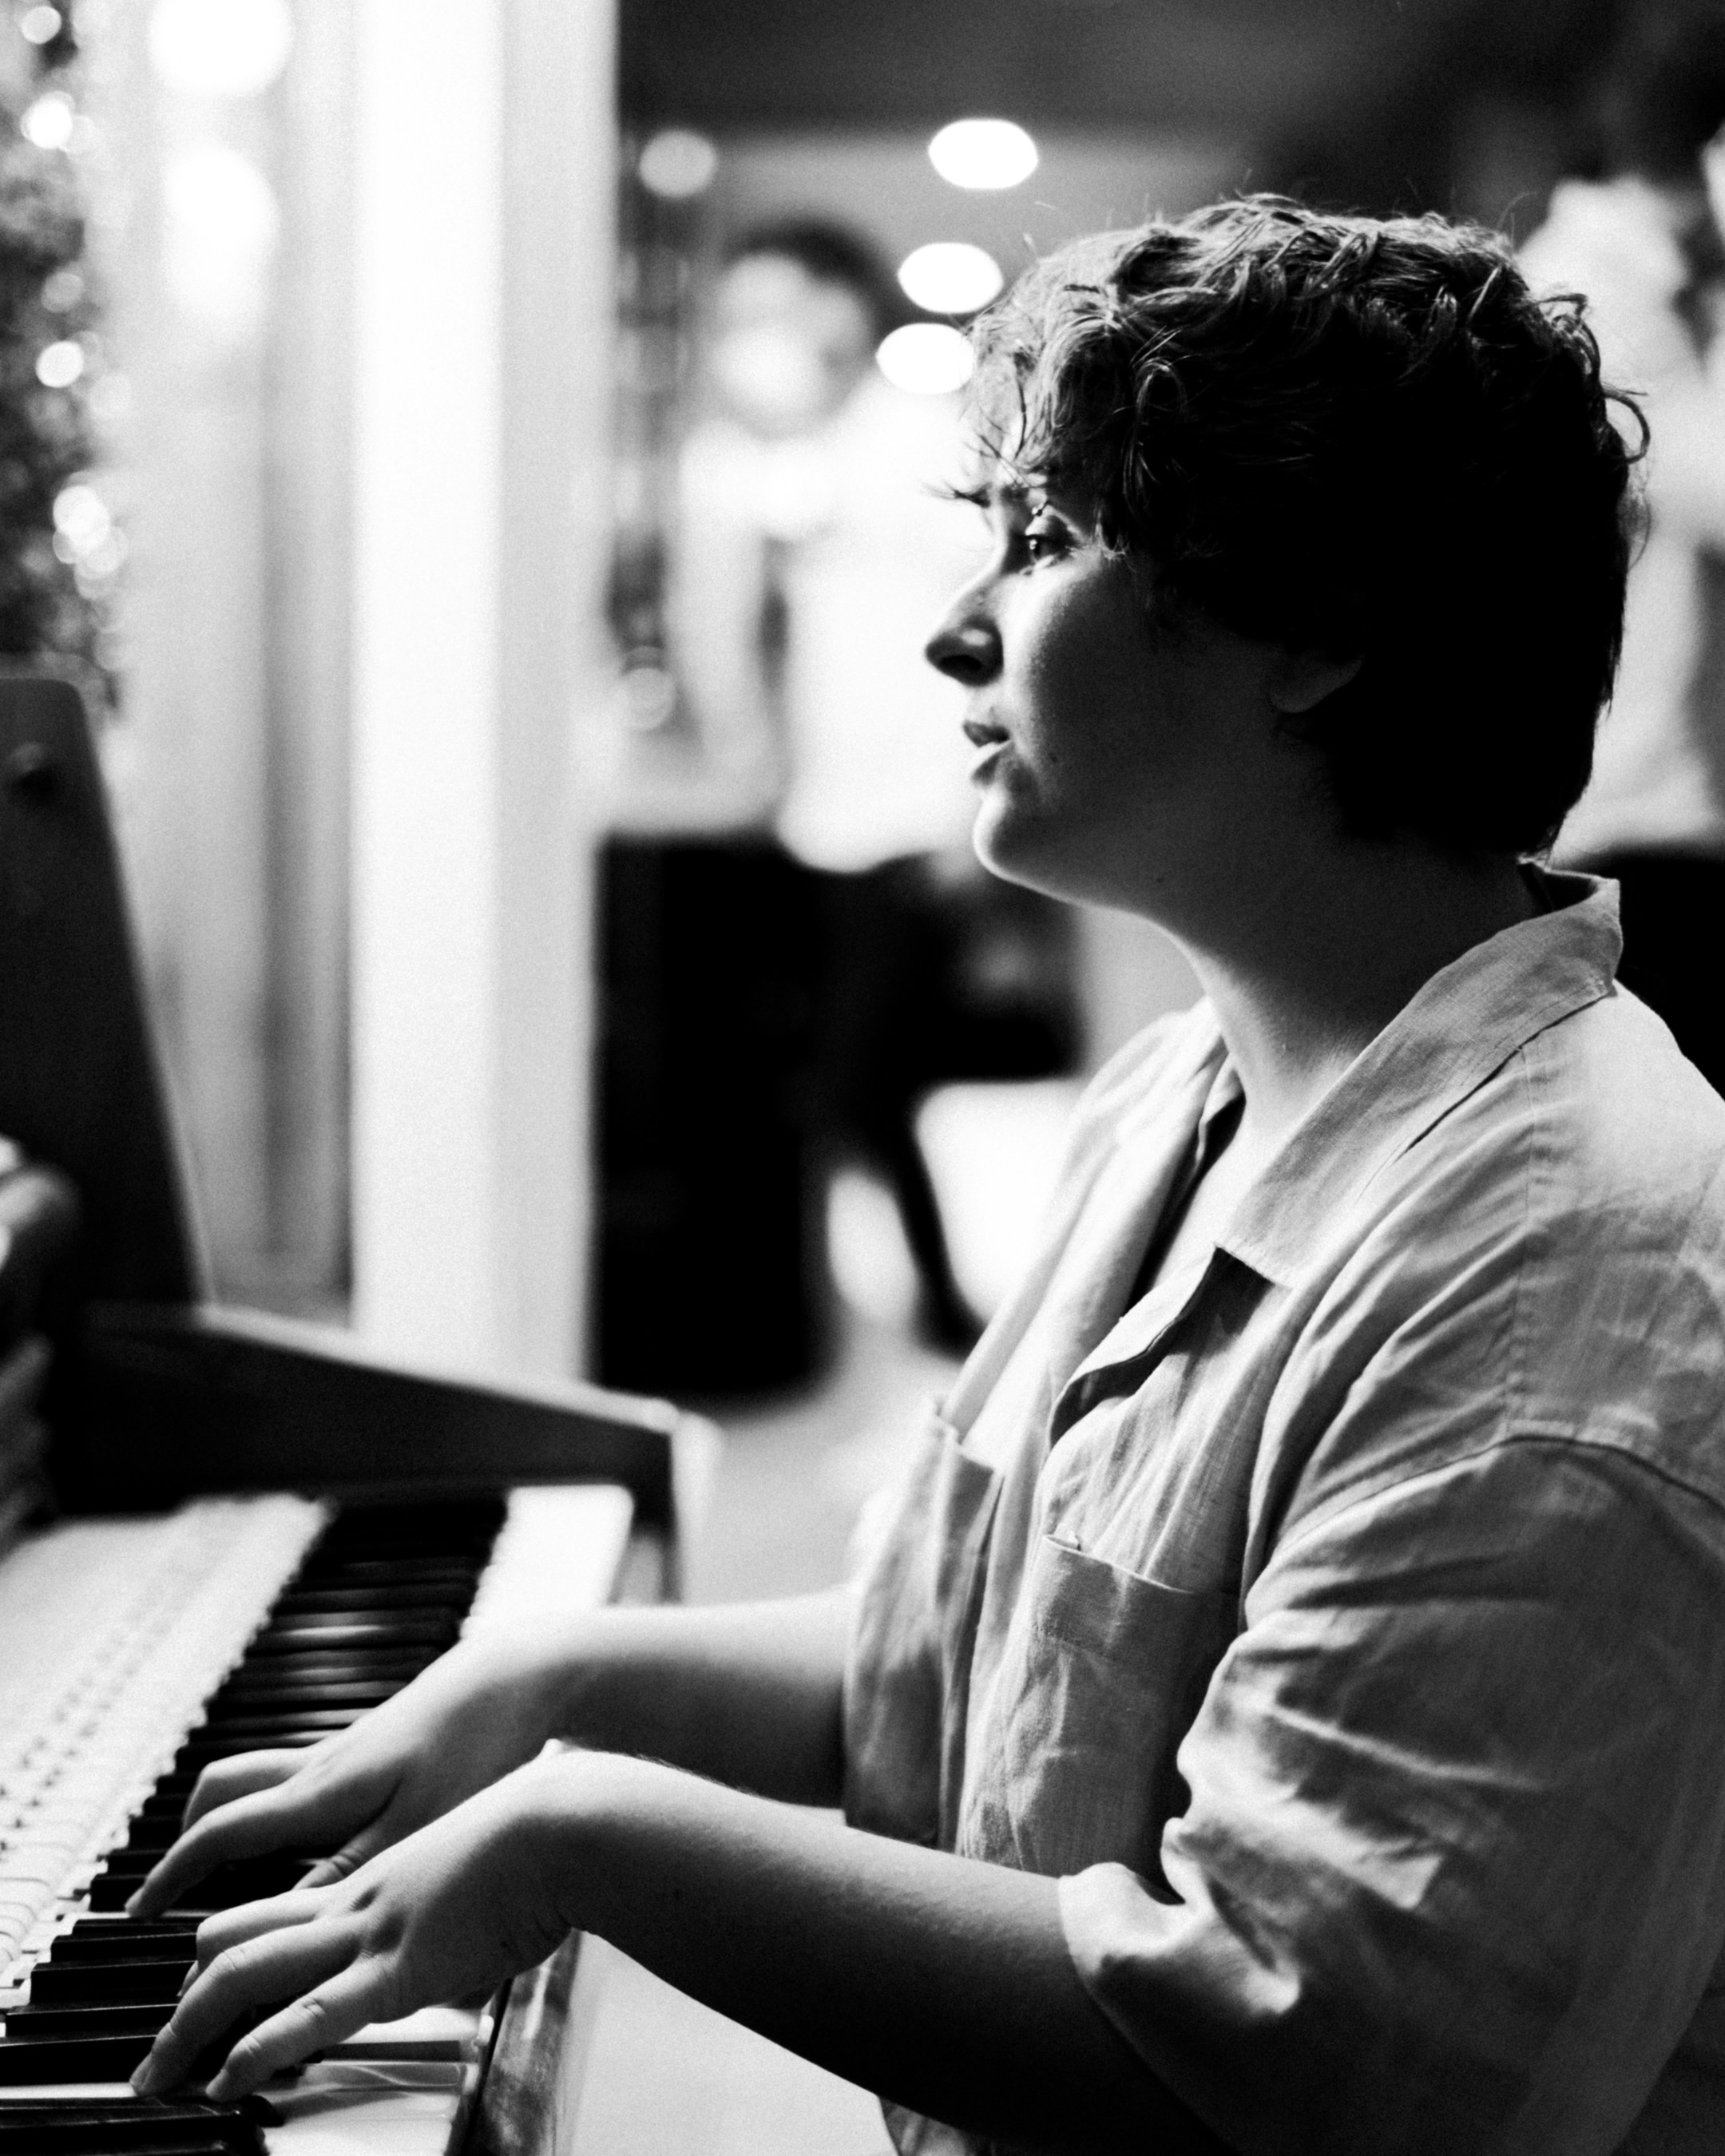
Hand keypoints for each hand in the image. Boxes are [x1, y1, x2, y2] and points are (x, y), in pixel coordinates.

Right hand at [128, 1632, 561, 1917]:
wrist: (513, 1681)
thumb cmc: (471, 1754)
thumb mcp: (410, 1831)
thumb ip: (344, 1875)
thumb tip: (279, 1921)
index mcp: (318, 1793)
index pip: (218, 1833)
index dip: (173, 1876)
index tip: (140, 1914)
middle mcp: (319, 1766)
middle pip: (223, 1792)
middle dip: (187, 1839)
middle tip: (172, 1886)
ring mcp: (344, 1751)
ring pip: (259, 1776)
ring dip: (231, 1815)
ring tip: (226, 1863)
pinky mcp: (373, 1746)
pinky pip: (298, 1775)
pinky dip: (277, 1805)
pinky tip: (303, 1835)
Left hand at [131, 1756, 577, 2099]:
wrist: (564, 1823)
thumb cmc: (538, 1844)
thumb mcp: (478, 1875)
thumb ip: (451, 1910)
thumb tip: (462, 1947)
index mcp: (372, 1882)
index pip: (267, 1918)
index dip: (219, 1960)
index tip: (193, 2001)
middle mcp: (354, 1902)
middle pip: (233, 1942)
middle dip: (182, 2003)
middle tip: (155, 2054)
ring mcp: (369, 1931)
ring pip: (245, 1972)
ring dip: (188, 2029)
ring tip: (156, 2077)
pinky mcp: (398, 1965)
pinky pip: (308, 2013)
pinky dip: (256, 2050)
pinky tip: (226, 2080)